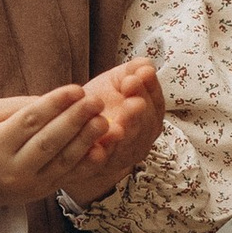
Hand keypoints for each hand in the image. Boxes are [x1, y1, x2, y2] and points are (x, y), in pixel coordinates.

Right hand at [0, 83, 102, 222]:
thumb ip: (21, 106)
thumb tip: (57, 101)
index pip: (29, 121)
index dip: (55, 104)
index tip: (76, 89)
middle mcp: (13, 168)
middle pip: (49, 142)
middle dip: (75, 120)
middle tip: (96, 101)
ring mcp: (30, 184)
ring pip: (63, 161)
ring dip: (86, 140)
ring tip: (103, 121)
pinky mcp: (45, 192)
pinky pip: (70, 176)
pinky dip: (87, 163)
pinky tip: (102, 148)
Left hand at [58, 59, 164, 203]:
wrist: (74, 126)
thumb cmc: (100, 100)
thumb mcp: (117, 81)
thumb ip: (132, 71)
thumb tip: (145, 65)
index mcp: (151, 115)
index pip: (156, 102)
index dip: (150, 89)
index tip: (139, 74)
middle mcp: (143, 137)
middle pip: (145, 126)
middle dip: (139, 114)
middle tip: (133, 101)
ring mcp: (125, 155)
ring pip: (127, 146)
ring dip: (123, 137)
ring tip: (118, 128)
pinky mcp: (103, 167)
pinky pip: (103, 163)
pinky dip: (100, 157)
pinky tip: (95, 149)